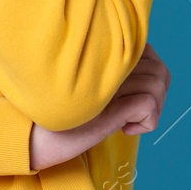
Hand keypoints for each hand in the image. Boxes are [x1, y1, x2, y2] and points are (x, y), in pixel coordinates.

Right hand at [27, 43, 170, 169]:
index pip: (148, 52)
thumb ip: (110, 75)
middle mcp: (106, 63)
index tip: (134, 96)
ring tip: (128, 122)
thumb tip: (147, 75)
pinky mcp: (110, 108)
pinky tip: (125, 129)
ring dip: (153, 110)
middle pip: (158, 68)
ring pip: (157, 85)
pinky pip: (149, 104)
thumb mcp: (89, 90)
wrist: (33, 137)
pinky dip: (147, 121)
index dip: (152, 75)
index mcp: (101, 55)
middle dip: (157, 95)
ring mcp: (108, 84)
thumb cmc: (59, 116)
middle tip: (134, 113)